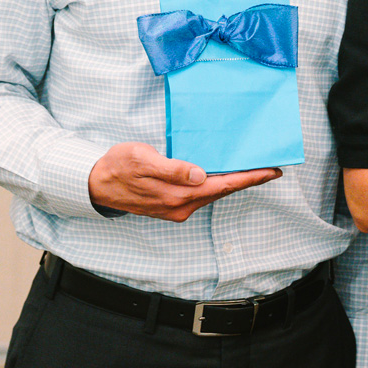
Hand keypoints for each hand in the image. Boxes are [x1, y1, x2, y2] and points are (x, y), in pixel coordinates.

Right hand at [88, 142, 280, 220]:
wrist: (95, 184)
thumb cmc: (117, 167)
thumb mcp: (142, 160)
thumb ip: (172, 169)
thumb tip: (199, 175)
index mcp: (177, 195)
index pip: (222, 186)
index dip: (249, 179)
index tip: (272, 172)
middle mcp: (181, 206)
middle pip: (222, 191)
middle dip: (248, 180)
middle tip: (272, 169)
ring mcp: (176, 208)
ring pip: (213, 194)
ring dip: (234, 183)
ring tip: (254, 171)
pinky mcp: (171, 205)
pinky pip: (201, 195)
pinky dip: (217, 185)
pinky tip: (224, 176)